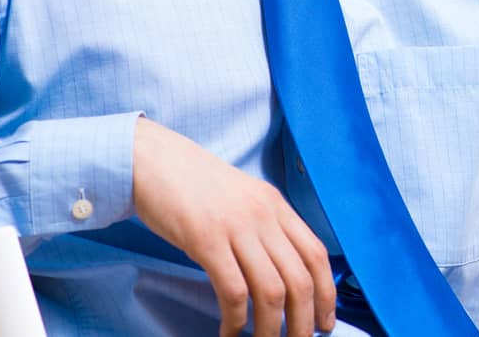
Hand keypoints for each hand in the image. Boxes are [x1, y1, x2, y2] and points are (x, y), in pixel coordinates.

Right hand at [133, 117, 335, 336]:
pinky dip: (235, 321)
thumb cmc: (193, 186)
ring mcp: (236, 227)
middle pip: (300, 278)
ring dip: (271, 328)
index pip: (316, 254)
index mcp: (276, 206)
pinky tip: (228, 334)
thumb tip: (281, 269)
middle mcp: (264, 215)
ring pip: (271, 290)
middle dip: (304, 320)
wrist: (153, 160)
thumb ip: (264, 227)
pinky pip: (232, 291)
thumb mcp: (241, 200)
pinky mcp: (205, 240)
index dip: (326, 293)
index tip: (325, 321)